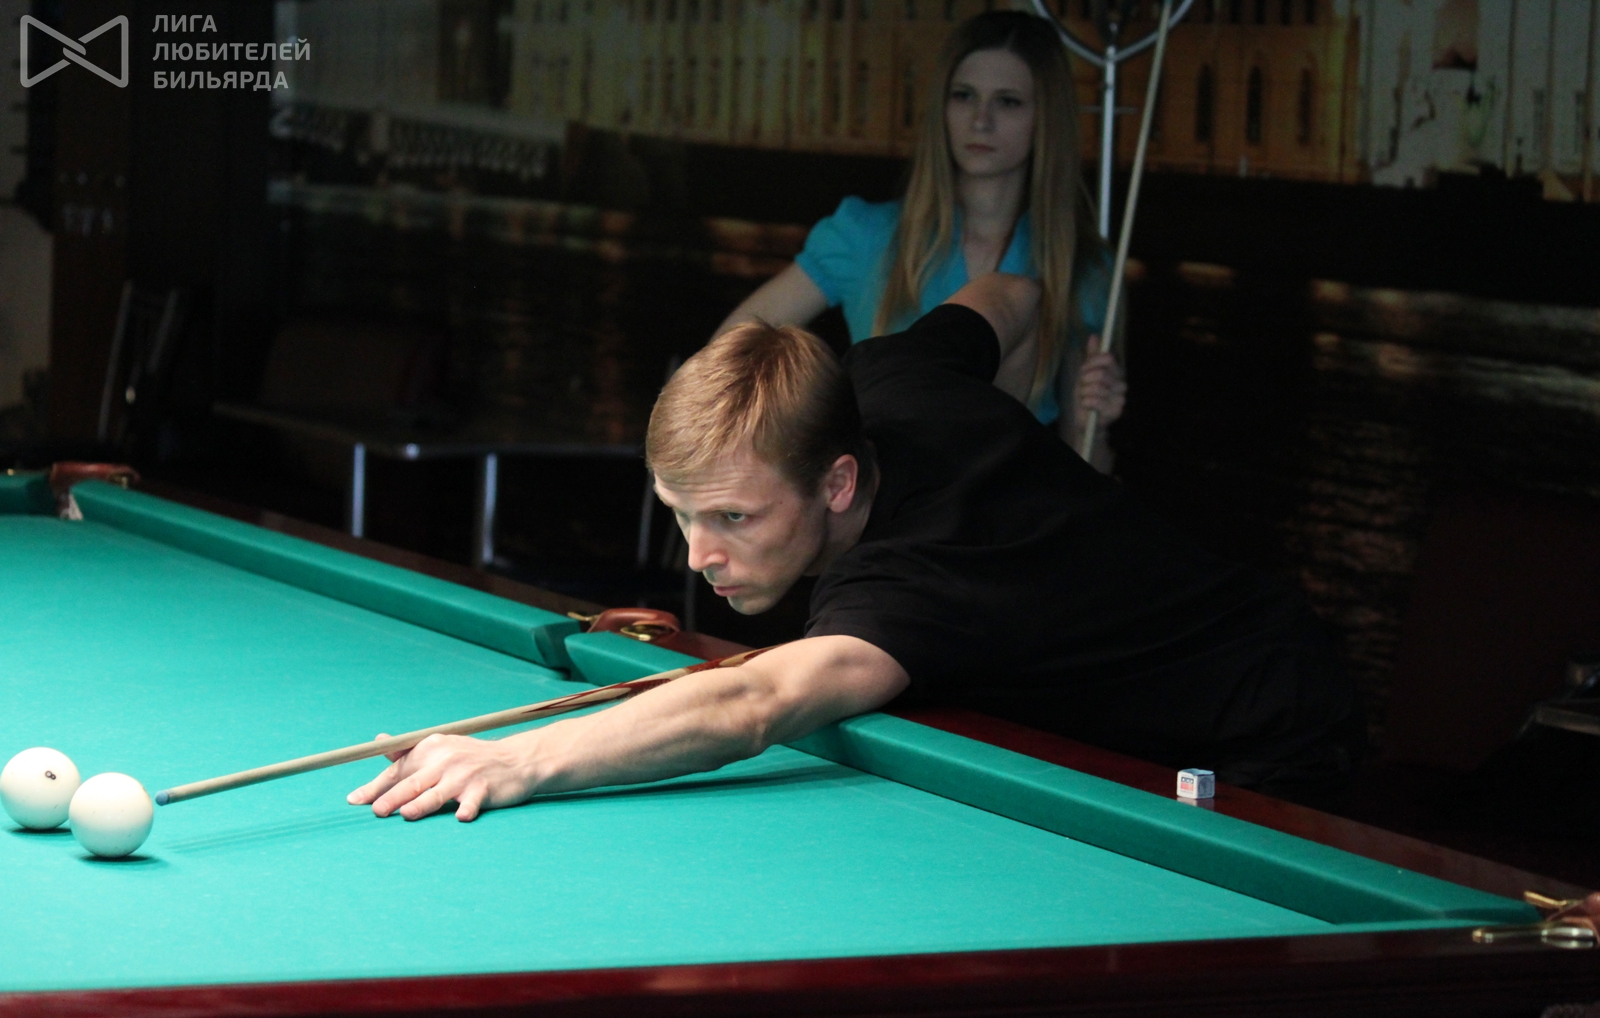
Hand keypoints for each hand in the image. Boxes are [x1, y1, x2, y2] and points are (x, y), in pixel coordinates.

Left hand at [347, 731, 536, 821]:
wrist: (515, 761)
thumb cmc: (470, 758)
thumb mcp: (440, 748)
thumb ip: (407, 751)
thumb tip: (377, 741)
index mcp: (431, 748)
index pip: (398, 769)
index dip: (376, 786)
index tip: (354, 800)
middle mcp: (446, 760)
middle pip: (413, 782)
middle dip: (392, 798)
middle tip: (376, 812)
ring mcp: (465, 775)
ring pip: (437, 794)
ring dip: (421, 805)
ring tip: (406, 815)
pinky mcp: (483, 790)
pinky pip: (472, 803)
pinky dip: (466, 809)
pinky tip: (461, 817)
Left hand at [1073, 335, 1126, 432]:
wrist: (1085, 417)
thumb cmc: (1086, 393)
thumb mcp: (1085, 373)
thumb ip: (1092, 356)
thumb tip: (1094, 336)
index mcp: (1116, 372)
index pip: (1107, 358)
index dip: (1092, 363)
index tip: (1083, 370)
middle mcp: (1121, 384)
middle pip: (1101, 373)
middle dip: (1085, 379)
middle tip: (1082, 386)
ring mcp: (1120, 398)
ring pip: (1097, 387)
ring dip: (1084, 392)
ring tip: (1084, 397)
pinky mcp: (1115, 411)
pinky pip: (1096, 401)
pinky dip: (1086, 402)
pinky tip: (1086, 405)